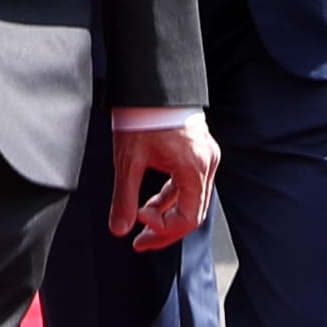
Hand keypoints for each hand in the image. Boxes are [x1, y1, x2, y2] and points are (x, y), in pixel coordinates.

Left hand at [109, 115, 219, 251]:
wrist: (151, 84)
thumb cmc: (141, 116)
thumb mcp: (128, 160)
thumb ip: (124, 197)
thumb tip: (119, 229)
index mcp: (194, 168)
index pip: (188, 218)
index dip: (163, 230)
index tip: (138, 227)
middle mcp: (207, 164)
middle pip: (194, 213)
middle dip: (166, 230)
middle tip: (141, 242)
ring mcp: (206, 157)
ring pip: (192, 199)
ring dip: (168, 214)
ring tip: (141, 220)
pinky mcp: (200, 152)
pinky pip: (190, 184)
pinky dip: (171, 197)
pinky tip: (150, 202)